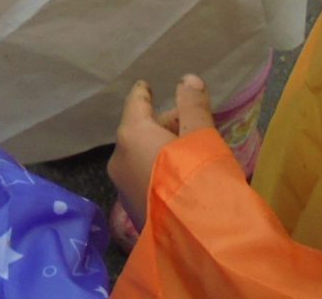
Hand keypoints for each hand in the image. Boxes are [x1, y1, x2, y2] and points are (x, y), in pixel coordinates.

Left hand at [108, 75, 214, 230]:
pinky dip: (158, 170)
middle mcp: (119, 158)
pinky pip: (143, 178)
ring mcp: (122, 187)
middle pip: (140, 131)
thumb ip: (193, 106)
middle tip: (190, 124)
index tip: (144, 85)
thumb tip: (187, 80)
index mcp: (131, 134)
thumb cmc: (199, 179)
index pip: (135, 104)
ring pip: (140, 156)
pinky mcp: (132, 211)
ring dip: (161, 149)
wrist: (196, 241)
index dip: (143, 93)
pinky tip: (180, 177)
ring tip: (190, 151)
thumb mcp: (202, 136)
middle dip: (163, 125)